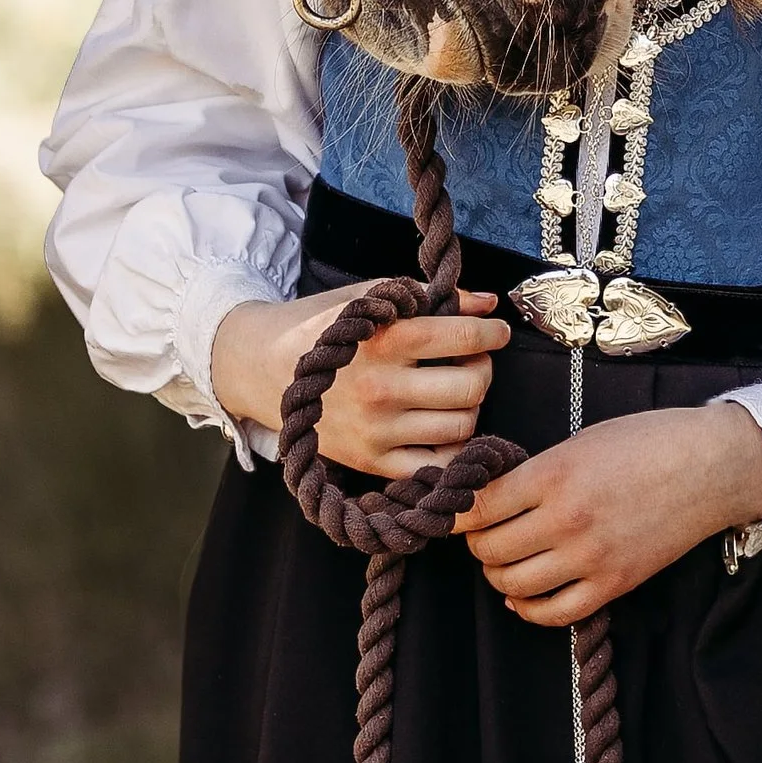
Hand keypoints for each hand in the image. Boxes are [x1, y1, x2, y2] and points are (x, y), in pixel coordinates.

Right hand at [210, 285, 512, 478]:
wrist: (265, 369)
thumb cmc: (326, 327)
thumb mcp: (371, 297)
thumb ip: (432, 298)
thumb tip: (488, 304)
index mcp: (386, 340)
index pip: (464, 337)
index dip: (492, 333)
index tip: (496, 333)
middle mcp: (383, 388)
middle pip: (472, 387)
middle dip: (483, 370)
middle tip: (473, 361)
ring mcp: (377, 431)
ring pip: (462, 427)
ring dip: (470, 408)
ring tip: (453, 393)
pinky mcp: (372, 462)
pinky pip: (436, 465)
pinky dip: (451, 449)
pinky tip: (442, 427)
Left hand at [460, 403, 761, 623]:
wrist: (710, 467)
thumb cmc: (646, 443)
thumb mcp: (580, 442)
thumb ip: (534, 473)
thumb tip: (487, 500)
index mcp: (553, 475)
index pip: (477, 506)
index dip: (455, 511)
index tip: (451, 509)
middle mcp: (566, 520)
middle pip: (488, 549)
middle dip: (476, 542)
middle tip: (481, 532)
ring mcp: (591, 558)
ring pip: (513, 585)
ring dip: (498, 575)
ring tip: (504, 559)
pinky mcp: (614, 584)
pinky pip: (554, 613)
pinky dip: (529, 608)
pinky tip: (525, 595)